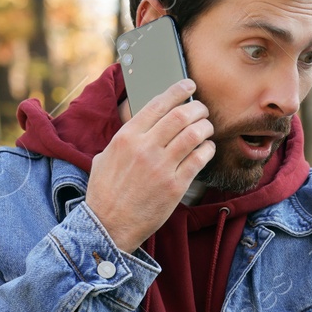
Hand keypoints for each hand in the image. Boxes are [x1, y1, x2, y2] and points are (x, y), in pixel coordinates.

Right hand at [84, 78, 213, 252]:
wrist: (108, 226)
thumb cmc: (105, 193)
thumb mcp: (104, 157)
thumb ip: (123, 139)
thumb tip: (138, 123)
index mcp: (126, 137)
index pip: (158, 103)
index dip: (178, 90)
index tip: (189, 85)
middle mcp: (144, 148)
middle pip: (181, 115)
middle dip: (197, 108)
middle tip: (202, 110)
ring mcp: (161, 167)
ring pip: (194, 134)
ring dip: (205, 127)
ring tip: (206, 129)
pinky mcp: (175, 186)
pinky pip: (199, 159)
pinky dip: (208, 150)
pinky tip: (206, 150)